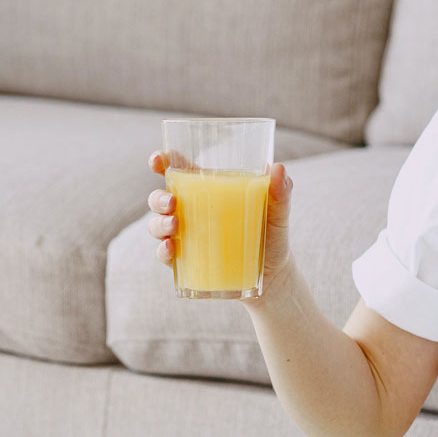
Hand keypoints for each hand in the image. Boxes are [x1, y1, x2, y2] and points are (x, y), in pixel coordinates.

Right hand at [145, 152, 295, 293]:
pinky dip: (163, 252)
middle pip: (160, 198)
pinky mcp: (186, 262)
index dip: (162, 161)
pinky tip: (170, 250)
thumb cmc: (272, 235)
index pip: (179, 170)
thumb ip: (280, 190)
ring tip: (174, 227)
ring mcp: (186, 237)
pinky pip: (165, 255)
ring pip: (157, 225)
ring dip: (159, 225)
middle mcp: (191, 212)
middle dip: (159, 198)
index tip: (157, 160)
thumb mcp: (278, 212)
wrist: (274, 276)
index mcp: (208, 191)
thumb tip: (279, 168)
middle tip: (172, 203)